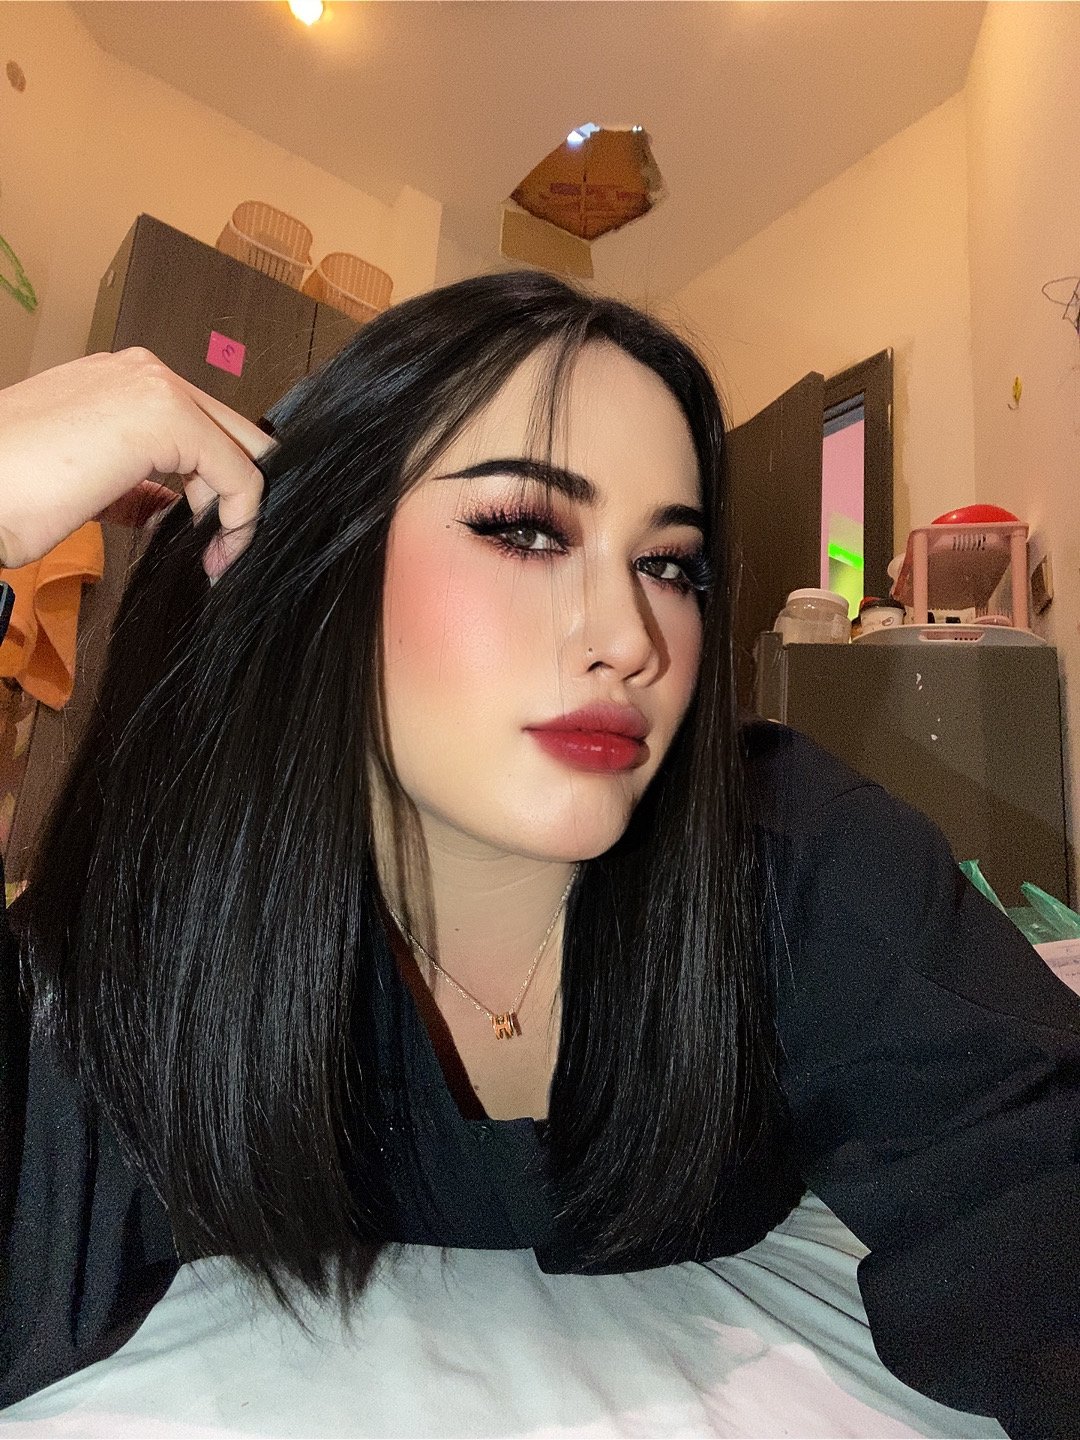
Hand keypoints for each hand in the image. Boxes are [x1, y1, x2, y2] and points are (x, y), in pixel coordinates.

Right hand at [0, 349, 270, 576]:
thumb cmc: (12, 492)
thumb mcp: (92, 488)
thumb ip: (140, 488)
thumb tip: (172, 507)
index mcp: (120, 380)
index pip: (202, 426)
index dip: (218, 486)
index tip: (211, 539)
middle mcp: (141, 372)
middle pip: (232, 432)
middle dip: (236, 494)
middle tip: (222, 548)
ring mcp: (154, 386)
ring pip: (242, 451)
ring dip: (238, 511)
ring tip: (214, 555)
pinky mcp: (167, 416)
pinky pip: (238, 472)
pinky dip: (241, 518)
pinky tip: (217, 551)